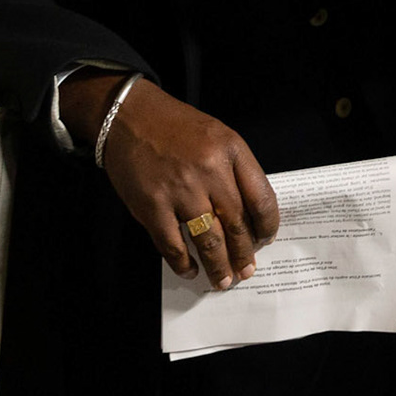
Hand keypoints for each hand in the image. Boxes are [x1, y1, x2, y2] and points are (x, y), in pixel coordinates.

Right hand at [60, 71, 279, 289]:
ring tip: (223, 280)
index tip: (266, 239)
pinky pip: (173, 245)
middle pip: (236, 224)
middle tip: (247, 271)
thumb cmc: (176, 127)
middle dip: (243, 254)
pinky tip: (189, 270)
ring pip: (207, 240)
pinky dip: (182, 263)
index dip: (267, 225)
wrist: (128, 115)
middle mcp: (209, 170)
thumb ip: (234, 171)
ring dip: (218, 265)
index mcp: (231, 150)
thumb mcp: (218, 135)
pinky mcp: (151, 206)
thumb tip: (248, 216)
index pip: (262, 197)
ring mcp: (179, 190)